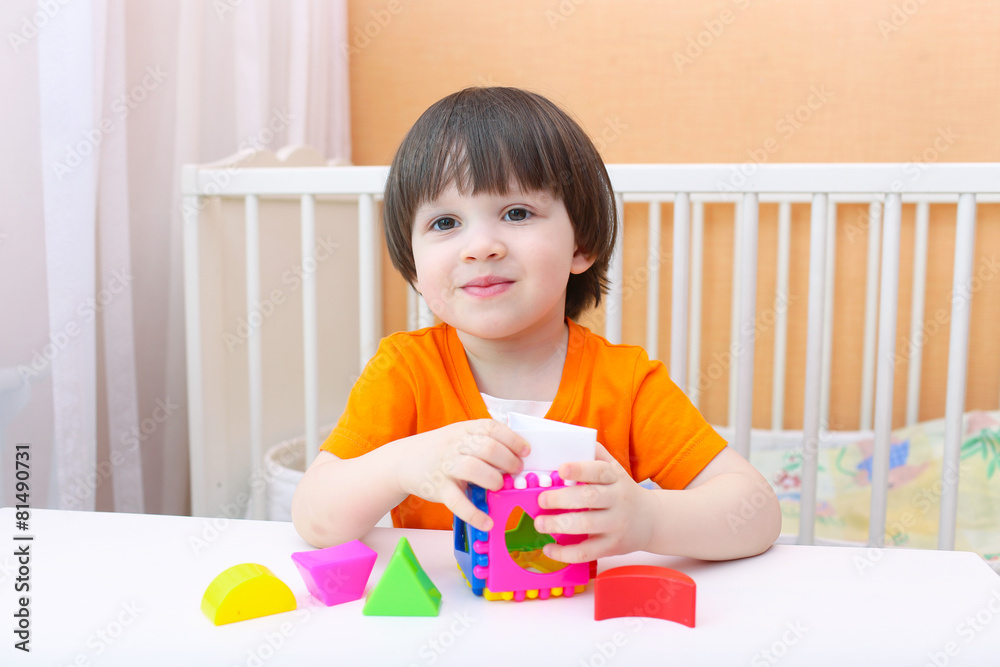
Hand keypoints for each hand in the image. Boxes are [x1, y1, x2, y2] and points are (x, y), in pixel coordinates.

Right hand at [395, 419, 529, 532]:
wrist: (402, 461)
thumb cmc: (440, 450)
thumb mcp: (459, 436)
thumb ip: (483, 441)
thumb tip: (518, 455)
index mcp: (464, 430)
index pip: (492, 428)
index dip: (512, 439)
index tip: (525, 451)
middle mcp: (455, 444)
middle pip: (487, 447)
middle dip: (507, 461)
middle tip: (514, 471)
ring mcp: (445, 466)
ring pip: (473, 469)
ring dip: (493, 480)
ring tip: (499, 487)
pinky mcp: (437, 488)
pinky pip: (457, 502)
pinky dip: (474, 514)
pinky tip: (487, 522)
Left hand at [534, 444, 653, 562]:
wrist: (651, 520)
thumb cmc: (623, 491)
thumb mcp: (615, 469)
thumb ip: (595, 454)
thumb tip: (569, 438)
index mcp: (616, 478)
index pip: (599, 471)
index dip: (580, 469)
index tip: (560, 469)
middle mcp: (618, 500)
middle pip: (589, 498)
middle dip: (561, 498)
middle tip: (541, 499)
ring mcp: (616, 525)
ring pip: (587, 525)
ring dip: (559, 524)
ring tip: (539, 523)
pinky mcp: (612, 547)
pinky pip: (587, 552)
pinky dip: (565, 553)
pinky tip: (549, 548)